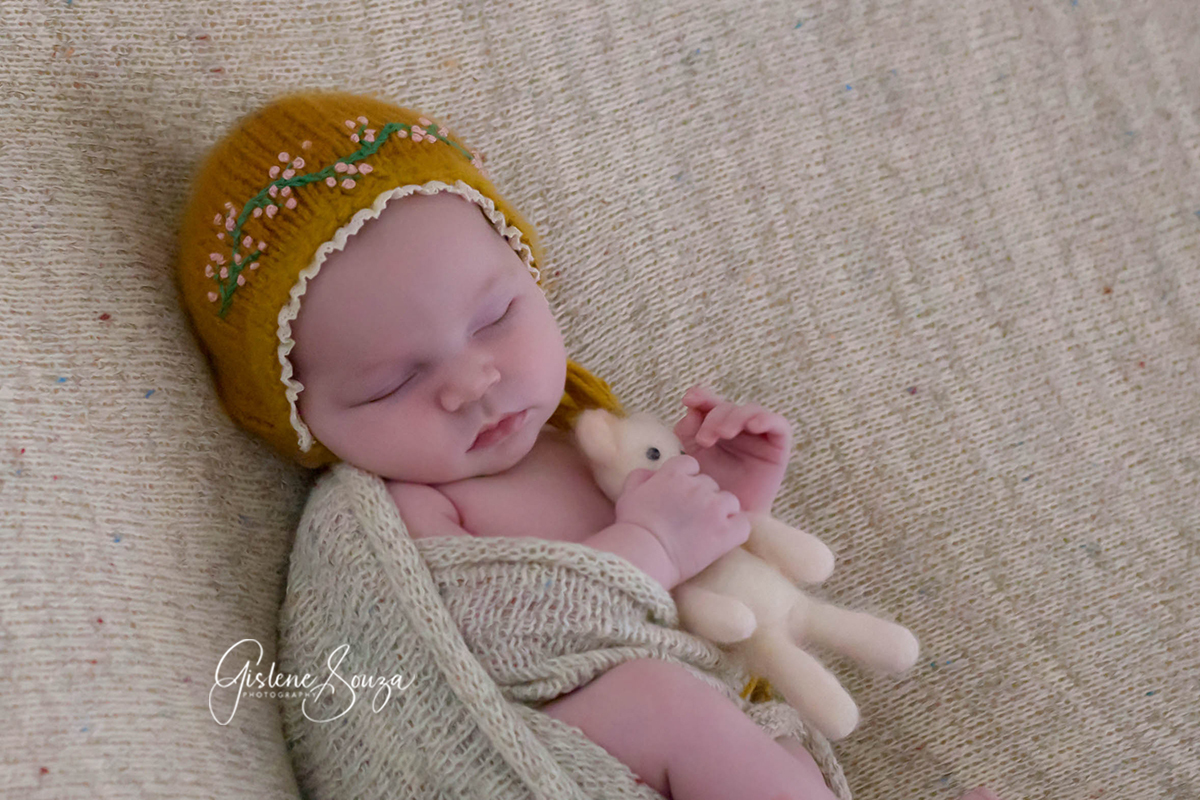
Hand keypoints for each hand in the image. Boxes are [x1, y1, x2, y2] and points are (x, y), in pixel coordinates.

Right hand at [615, 454, 750, 585]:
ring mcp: (714, 507)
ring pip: (729, 501)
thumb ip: (641, 476)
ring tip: (707, 529)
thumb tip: (653, 473)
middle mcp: (697, 485)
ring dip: (721, 512)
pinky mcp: (726, 531)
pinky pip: (743, 524)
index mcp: (674, 473)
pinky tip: (723, 538)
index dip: (687, 479)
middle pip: (710, 484)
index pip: (691, 464)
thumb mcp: (628, 493)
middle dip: (703, 498)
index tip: (680, 495)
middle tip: (690, 518)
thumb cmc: (632, 526)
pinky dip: (736, 530)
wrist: (643, 553)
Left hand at [673, 384, 792, 514]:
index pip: (709, 404)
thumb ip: (689, 433)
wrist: (727, 519)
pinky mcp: (779, 445)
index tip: (688, 399)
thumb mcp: (694, 459)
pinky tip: (753, 426)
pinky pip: (778, 425)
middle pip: (728, 407)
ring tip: (723, 433)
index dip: (701, 396)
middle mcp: (738, 427)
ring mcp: (759, 435)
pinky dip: (766, 420)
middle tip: (704, 438)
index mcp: (715, 427)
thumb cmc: (710, 491)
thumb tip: (690, 411)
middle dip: (714, 417)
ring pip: (750, 411)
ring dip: (735, 417)